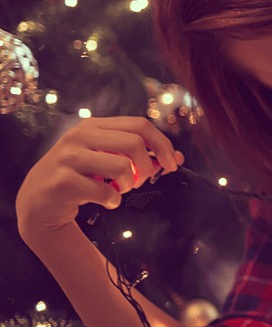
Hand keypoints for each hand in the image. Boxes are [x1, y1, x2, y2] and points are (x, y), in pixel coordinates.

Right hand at [16, 116, 182, 243]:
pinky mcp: (62, 181)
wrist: (38, 202)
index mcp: (93, 126)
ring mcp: (68, 157)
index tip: (173, 163)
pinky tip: (105, 201)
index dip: (162, 143)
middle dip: (147, 167)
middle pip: (134, 143)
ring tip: (119, 190)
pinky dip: (113, 200)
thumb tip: (178, 157)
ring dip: (129, 184)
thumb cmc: (81, 178)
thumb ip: (139, 155)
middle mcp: (79, 135)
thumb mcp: (107, 160)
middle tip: (140, 182)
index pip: (139, 124)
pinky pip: (105, 191)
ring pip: (122, 166)